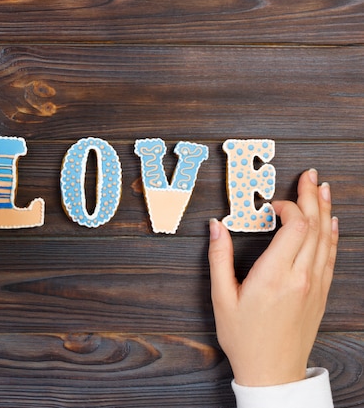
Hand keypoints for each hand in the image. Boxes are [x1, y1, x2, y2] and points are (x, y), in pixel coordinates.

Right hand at [208, 169, 338, 386]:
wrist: (272, 371)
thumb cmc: (244, 337)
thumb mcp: (221, 297)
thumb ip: (218, 258)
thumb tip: (215, 227)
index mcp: (275, 275)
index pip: (295, 227)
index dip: (288, 207)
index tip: (272, 204)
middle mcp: (301, 277)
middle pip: (314, 226)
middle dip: (311, 197)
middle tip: (309, 175)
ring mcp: (314, 285)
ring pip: (326, 239)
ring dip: (325, 211)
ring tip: (322, 189)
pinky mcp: (320, 294)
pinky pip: (330, 256)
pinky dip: (332, 235)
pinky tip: (332, 223)